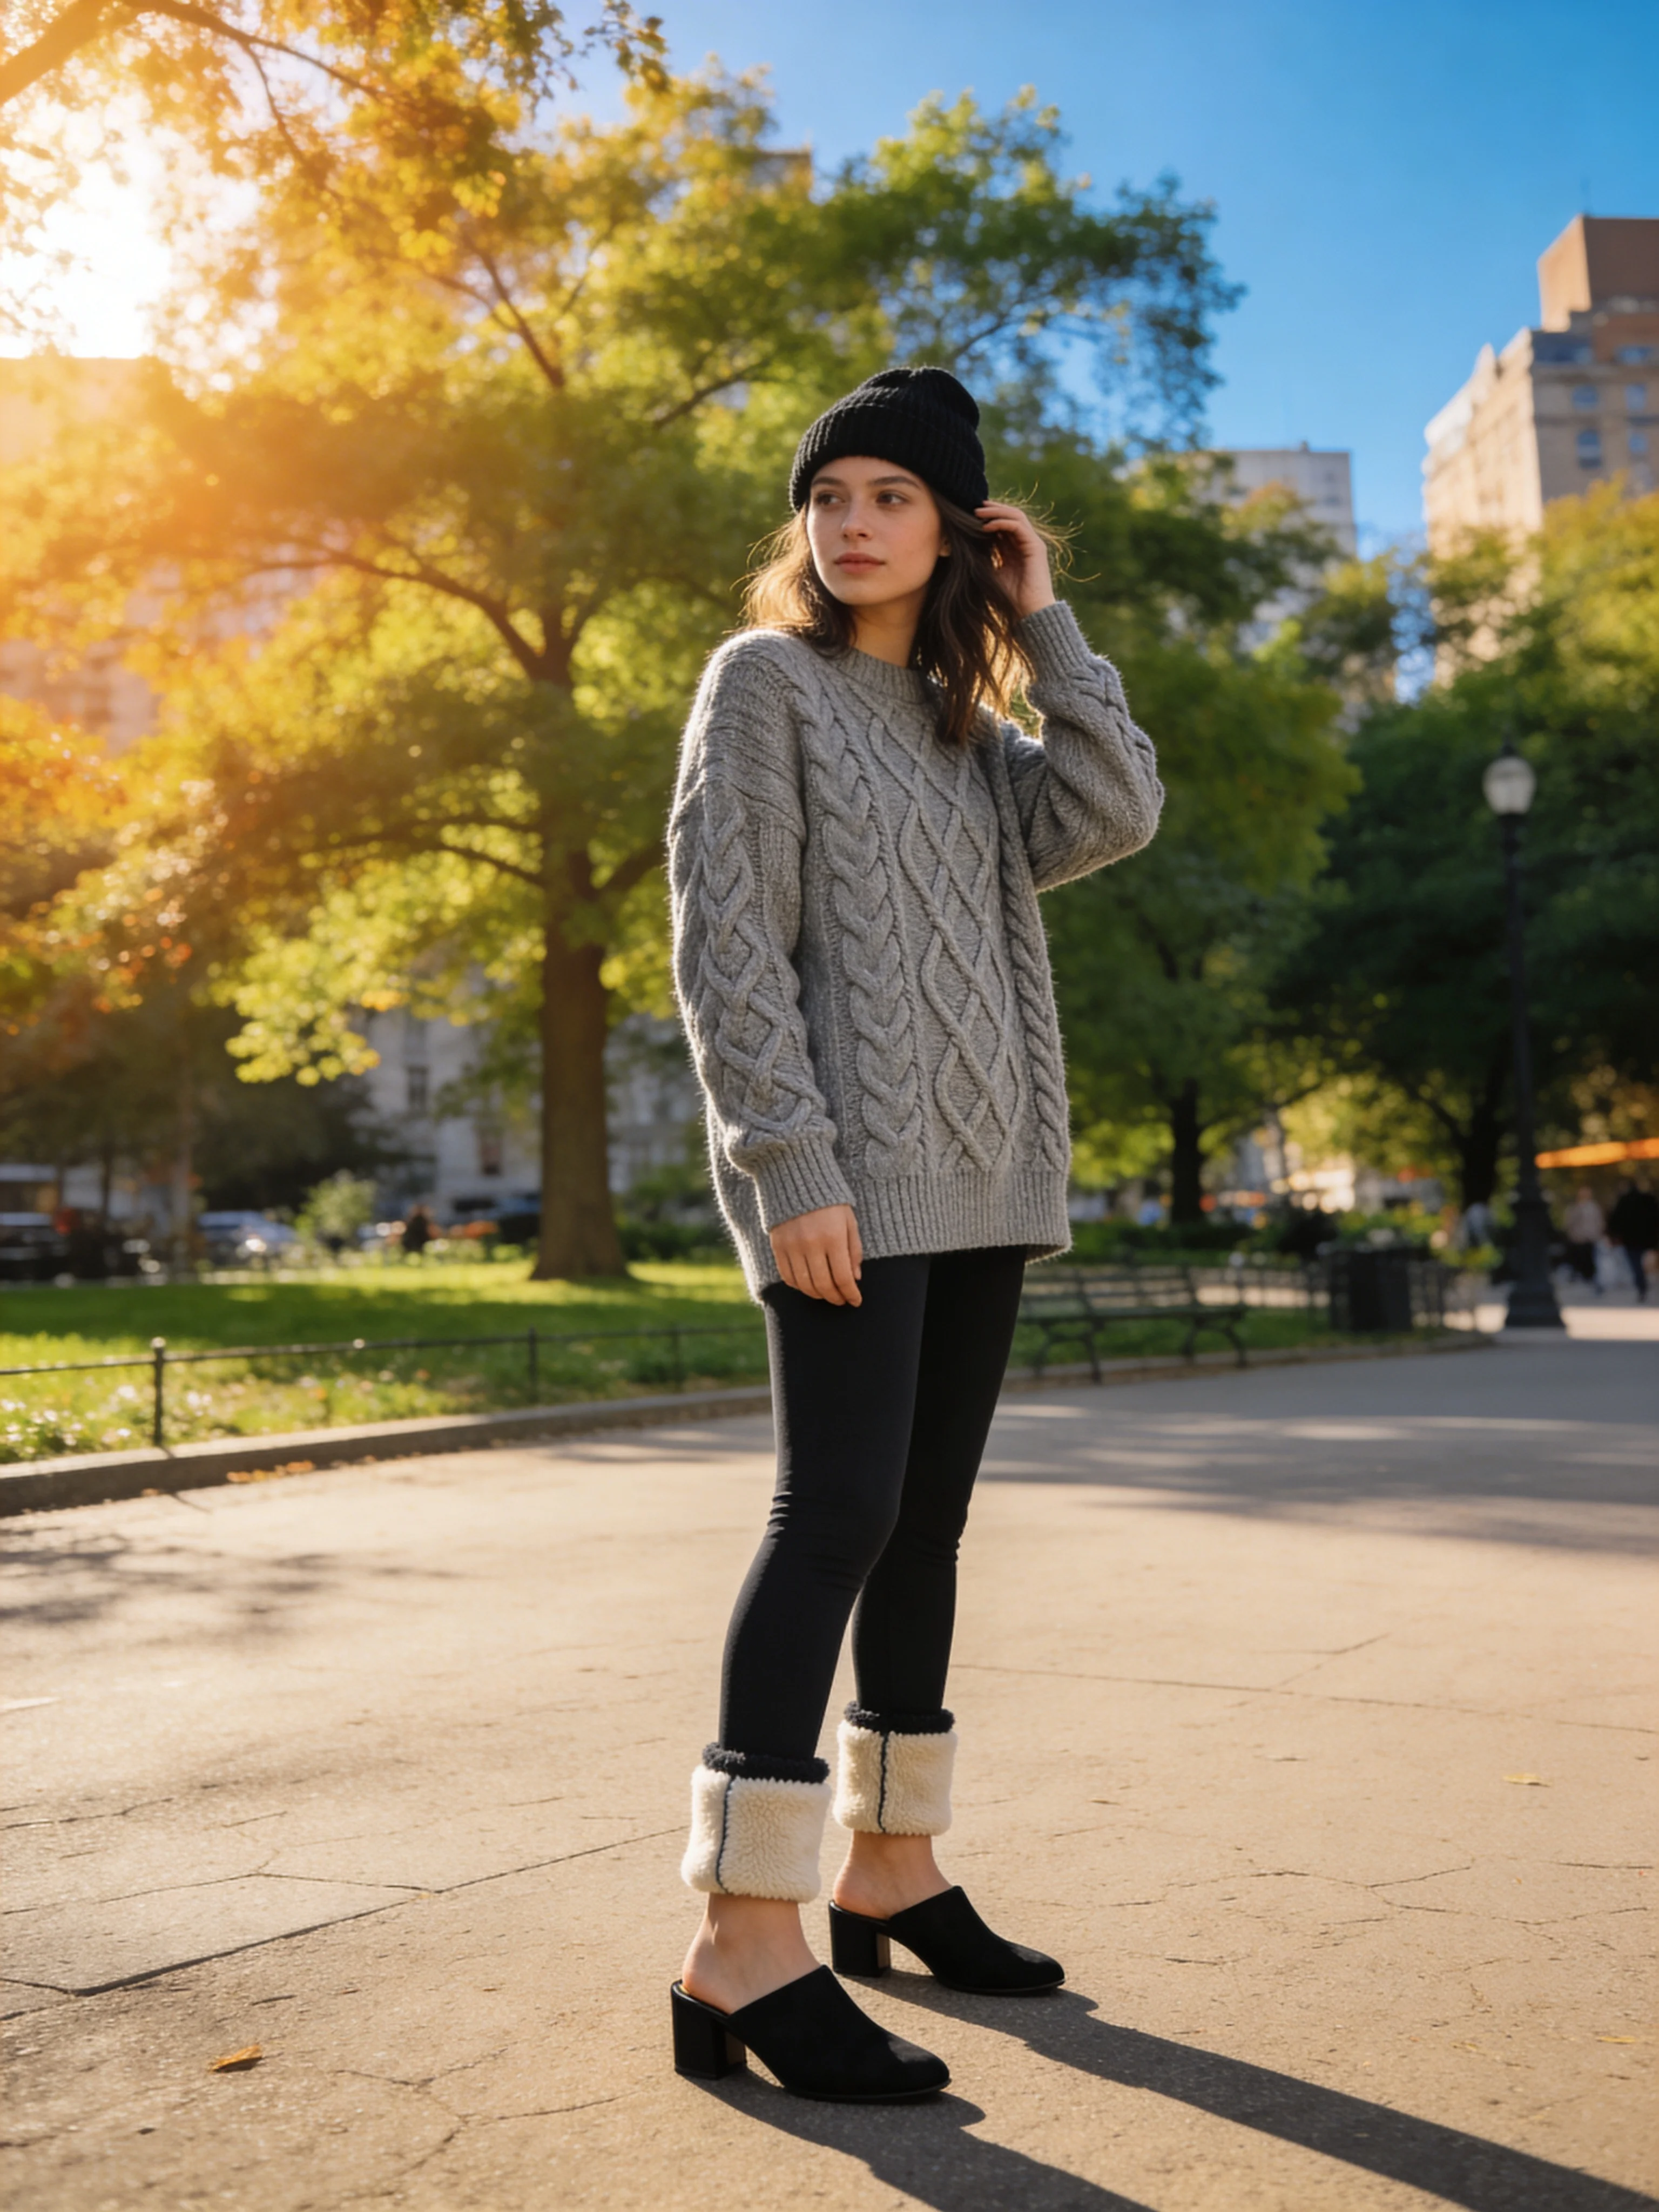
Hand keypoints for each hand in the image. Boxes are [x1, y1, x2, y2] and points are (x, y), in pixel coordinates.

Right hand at [770, 1204, 862, 1305]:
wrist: (797, 1179)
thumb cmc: (830, 1201)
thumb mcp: (849, 1221)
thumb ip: (854, 1250)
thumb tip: (855, 1278)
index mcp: (833, 1237)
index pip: (843, 1277)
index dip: (850, 1294)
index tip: (856, 1301)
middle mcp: (811, 1243)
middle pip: (823, 1284)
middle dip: (835, 1297)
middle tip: (842, 1300)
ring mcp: (792, 1246)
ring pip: (804, 1284)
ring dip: (817, 1294)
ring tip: (826, 1294)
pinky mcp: (777, 1246)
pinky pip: (787, 1276)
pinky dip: (799, 1286)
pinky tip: (808, 1285)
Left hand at [976, 500, 1055, 620]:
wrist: (1028, 612)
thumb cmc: (1010, 598)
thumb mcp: (992, 573)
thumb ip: (985, 558)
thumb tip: (966, 546)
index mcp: (1016, 549)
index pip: (1003, 525)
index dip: (989, 517)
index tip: (970, 515)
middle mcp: (1025, 543)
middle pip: (1011, 516)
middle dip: (992, 509)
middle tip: (974, 506)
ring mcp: (1032, 543)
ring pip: (1016, 516)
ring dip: (996, 512)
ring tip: (978, 512)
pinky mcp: (1036, 547)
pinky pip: (1018, 526)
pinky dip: (1002, 523)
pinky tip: (987, 526)